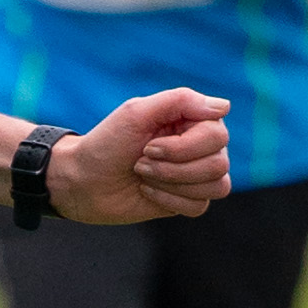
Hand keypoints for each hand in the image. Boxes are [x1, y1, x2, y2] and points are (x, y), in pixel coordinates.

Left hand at [52, 84, 229, 221]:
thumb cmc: (106, 143)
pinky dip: (169, 200)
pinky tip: (147, 192)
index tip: (148, 145)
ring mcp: (196, 174)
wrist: (83, 181)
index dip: (184, 146)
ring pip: (216, 185)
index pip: (217, 134)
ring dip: (171, 183)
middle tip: (141, 162)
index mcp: (192, 120)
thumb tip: (224, 106)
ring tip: (143, 175)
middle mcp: (200, 145)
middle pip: (219, 163)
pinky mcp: (188, 200)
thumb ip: (180, 101)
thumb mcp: (136, 113)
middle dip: (174, 167)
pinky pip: (200, 206)